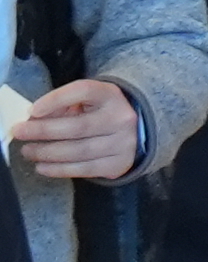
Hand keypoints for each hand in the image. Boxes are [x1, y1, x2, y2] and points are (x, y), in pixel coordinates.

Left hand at [7, 76, 139, 181]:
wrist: (134, 132)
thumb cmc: (98, 113)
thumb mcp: (84, 101)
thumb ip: (61, 106)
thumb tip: (33, 120)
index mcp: (110, 95)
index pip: (83, 91)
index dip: (56, 100)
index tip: (32, 111)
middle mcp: (121, 119)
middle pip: (78, 127)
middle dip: (43, 131)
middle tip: (19, 133)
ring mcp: (123, 143)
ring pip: (79, 151)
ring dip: (47, 153)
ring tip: (28, 151)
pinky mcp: (119, 164)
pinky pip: (84, 169)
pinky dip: (59, 170)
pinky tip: (42, 167)